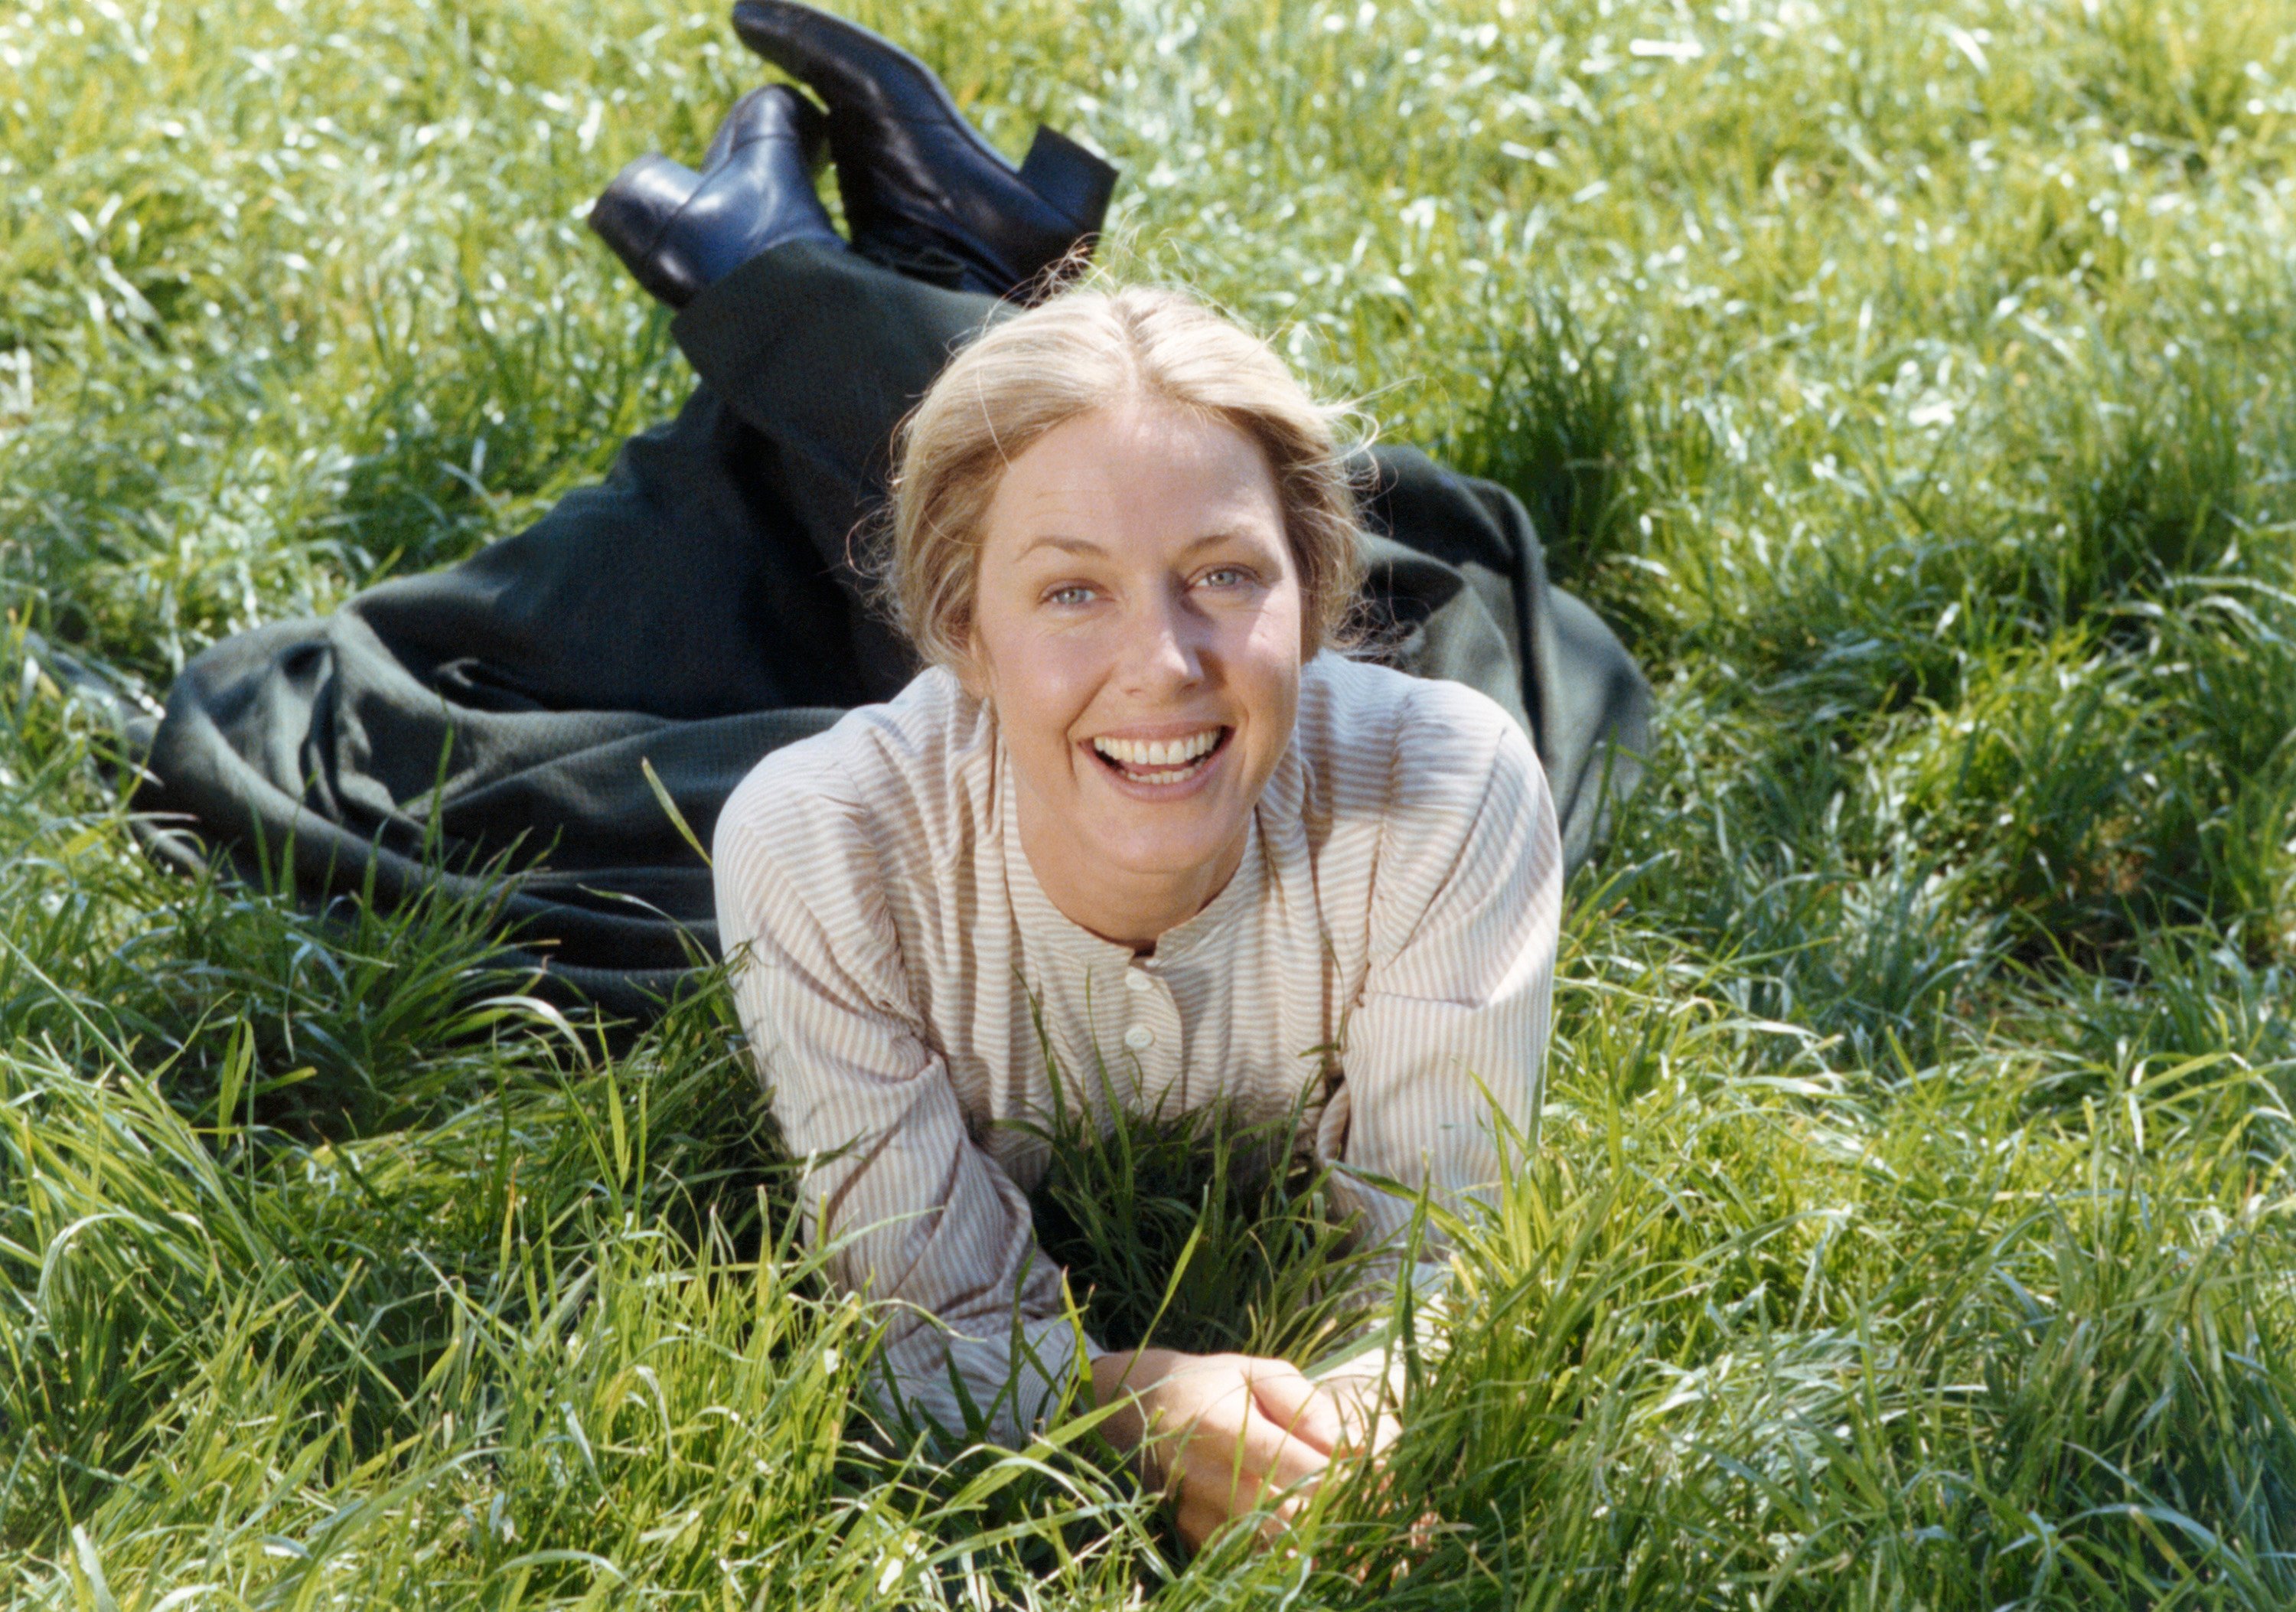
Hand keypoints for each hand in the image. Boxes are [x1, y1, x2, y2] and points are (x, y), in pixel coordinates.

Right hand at [1090, 1348, 1394, 1551]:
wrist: (1133, 1409)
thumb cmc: (1210, 1383)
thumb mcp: (1258, 1371)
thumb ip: (1304, 1404)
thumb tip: (1348, 1449)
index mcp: (1221, 1427)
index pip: (1296, 1466)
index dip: (1345, 1483)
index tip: (1386, 1488)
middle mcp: (1203, 1477)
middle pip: (1289, 1517)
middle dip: (1341, 1521)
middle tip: (1390, 1525)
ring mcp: (1196, 1515)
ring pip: (1272, 1546)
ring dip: (1320, 1545)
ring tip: (1364, 1541)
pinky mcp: (1194, 1539)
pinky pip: (1251, 1555)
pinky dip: (1288, 1553)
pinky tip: (1319, 1545)